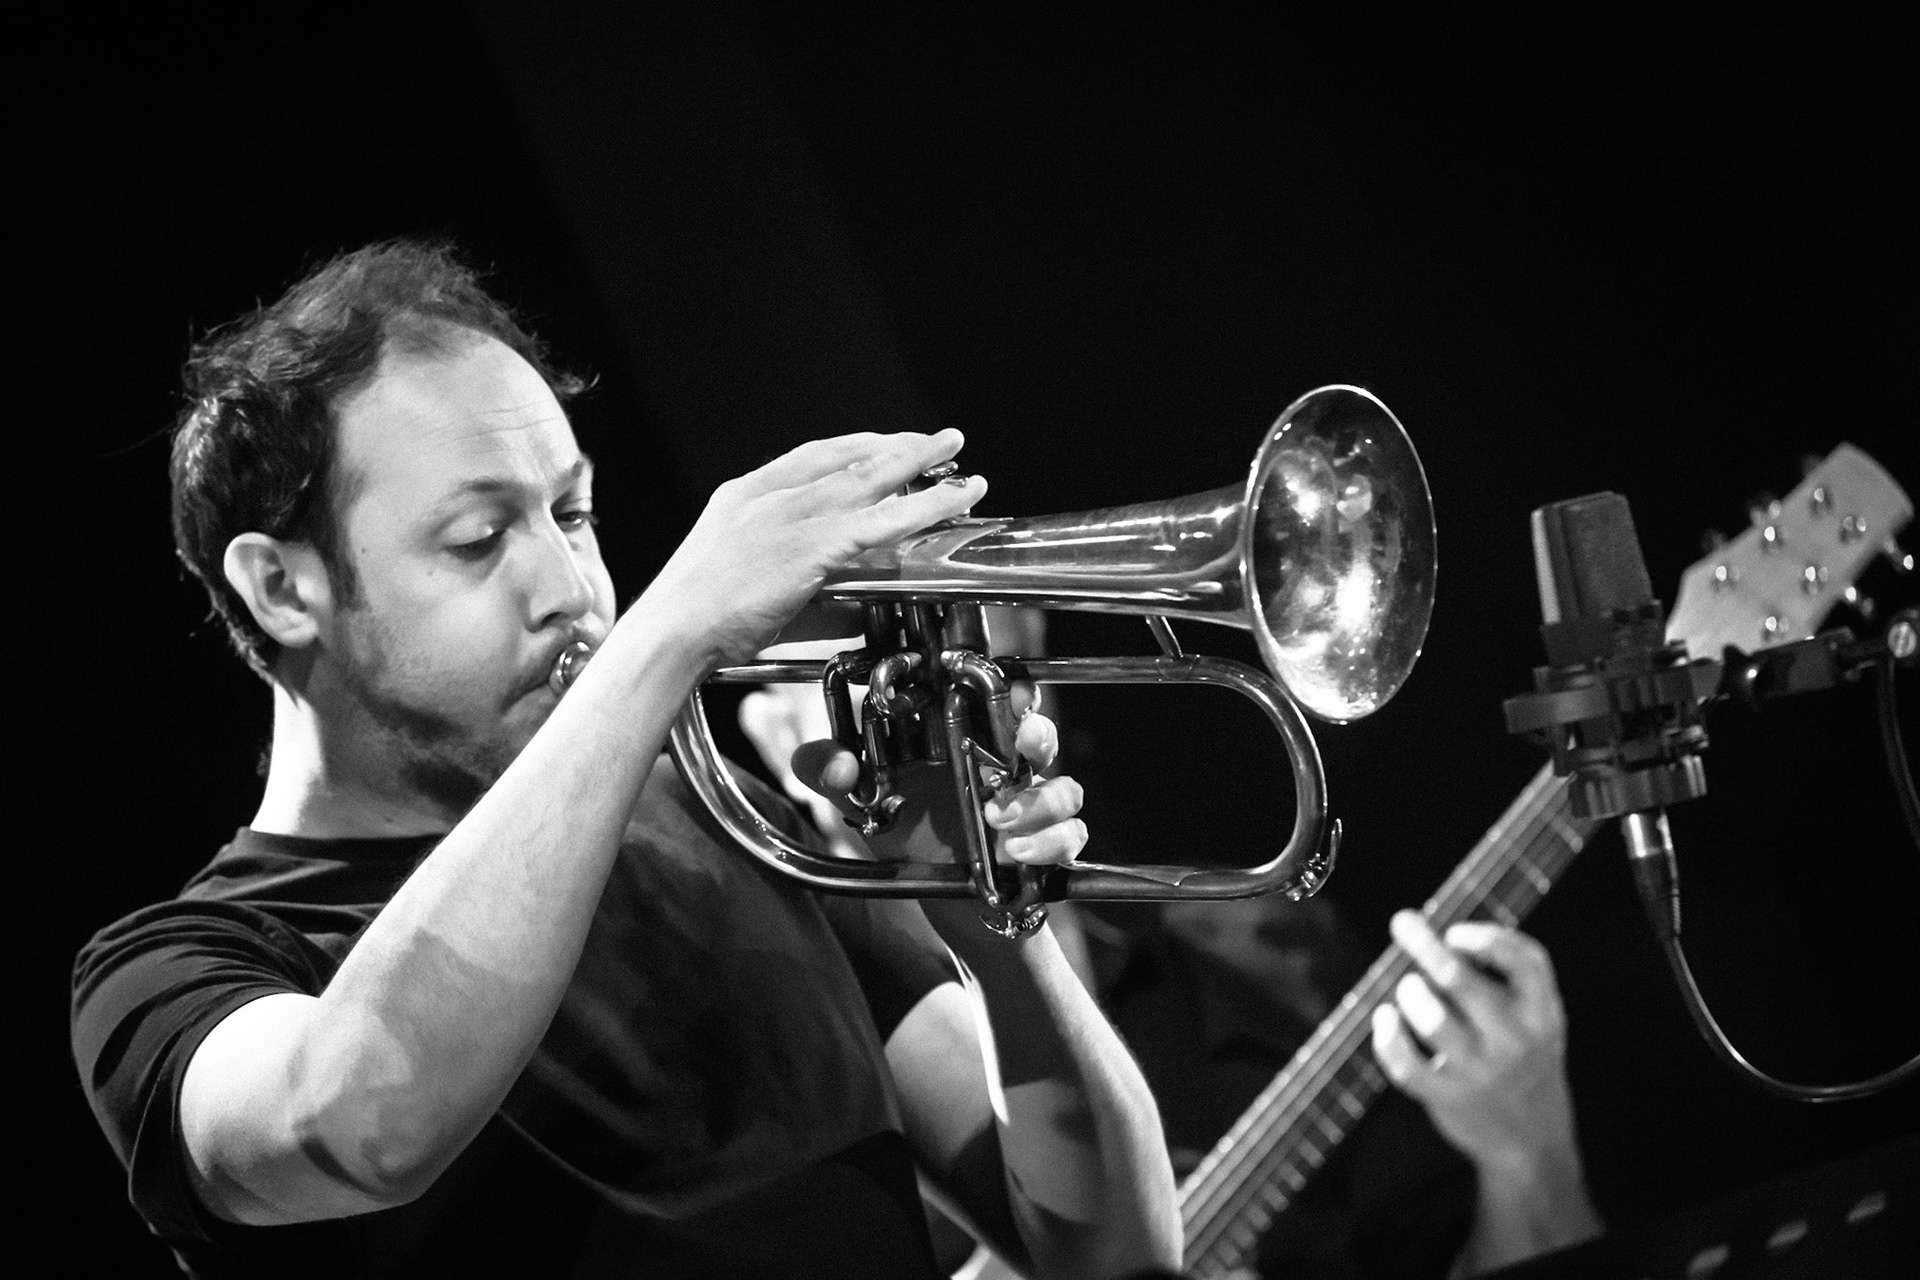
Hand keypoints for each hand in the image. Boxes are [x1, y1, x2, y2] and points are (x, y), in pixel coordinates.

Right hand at [640, 430, 985, 667]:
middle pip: (848, 457)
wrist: (670, 633)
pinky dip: (922, 508)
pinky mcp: (810, 546)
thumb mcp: (741, 581)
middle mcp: (769, 494)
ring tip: (957, 459)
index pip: (813, 456)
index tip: (888, 445)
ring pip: (871, 481)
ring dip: (921, 466)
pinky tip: (951, 502)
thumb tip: (842, 601)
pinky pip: (881, 521)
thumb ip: (793, 579)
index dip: (859, 447)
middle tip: (939, 439)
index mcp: (745, 494)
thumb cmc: (696, 622)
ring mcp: (789, 516)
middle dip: (898, 446)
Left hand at [794, 710, 1088, 867]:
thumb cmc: (907, 834)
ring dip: (1039, 802)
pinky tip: (1014, 852)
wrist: (942, 899)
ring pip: (1063, 786)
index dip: (1009, 688)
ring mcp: (1031, 804)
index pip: (997, 698)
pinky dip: (1049, 842)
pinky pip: (1071, 835)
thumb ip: (831, 773)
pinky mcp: (1050, 842)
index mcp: (963, 740)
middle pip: (1039, 731)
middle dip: (1039, 732)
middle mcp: (1003, 765)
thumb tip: (836, 763)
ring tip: (999, 819)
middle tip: (1023, 742)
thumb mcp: (862, 801)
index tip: (1007, 690)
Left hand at [1369, 911, 1581, 1173]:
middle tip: (1403, 922)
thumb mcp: (1536, 1018)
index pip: (1525, 961)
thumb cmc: (1524, 1057)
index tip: (1454, 931)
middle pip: (1459, 980)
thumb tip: (1438, 936)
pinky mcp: (1448, 1096)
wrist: (1532, 1139)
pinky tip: (1385, 1019)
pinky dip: (1386, 1036)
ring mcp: (1480, 1071)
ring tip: (1408, 988)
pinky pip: (1405, 1063)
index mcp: (1541, 1013)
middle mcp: (1513, 1039)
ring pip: (1431, 1018)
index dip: (1486, 937)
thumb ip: (1505, 979)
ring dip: (1410, 991)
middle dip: (1423, 944)